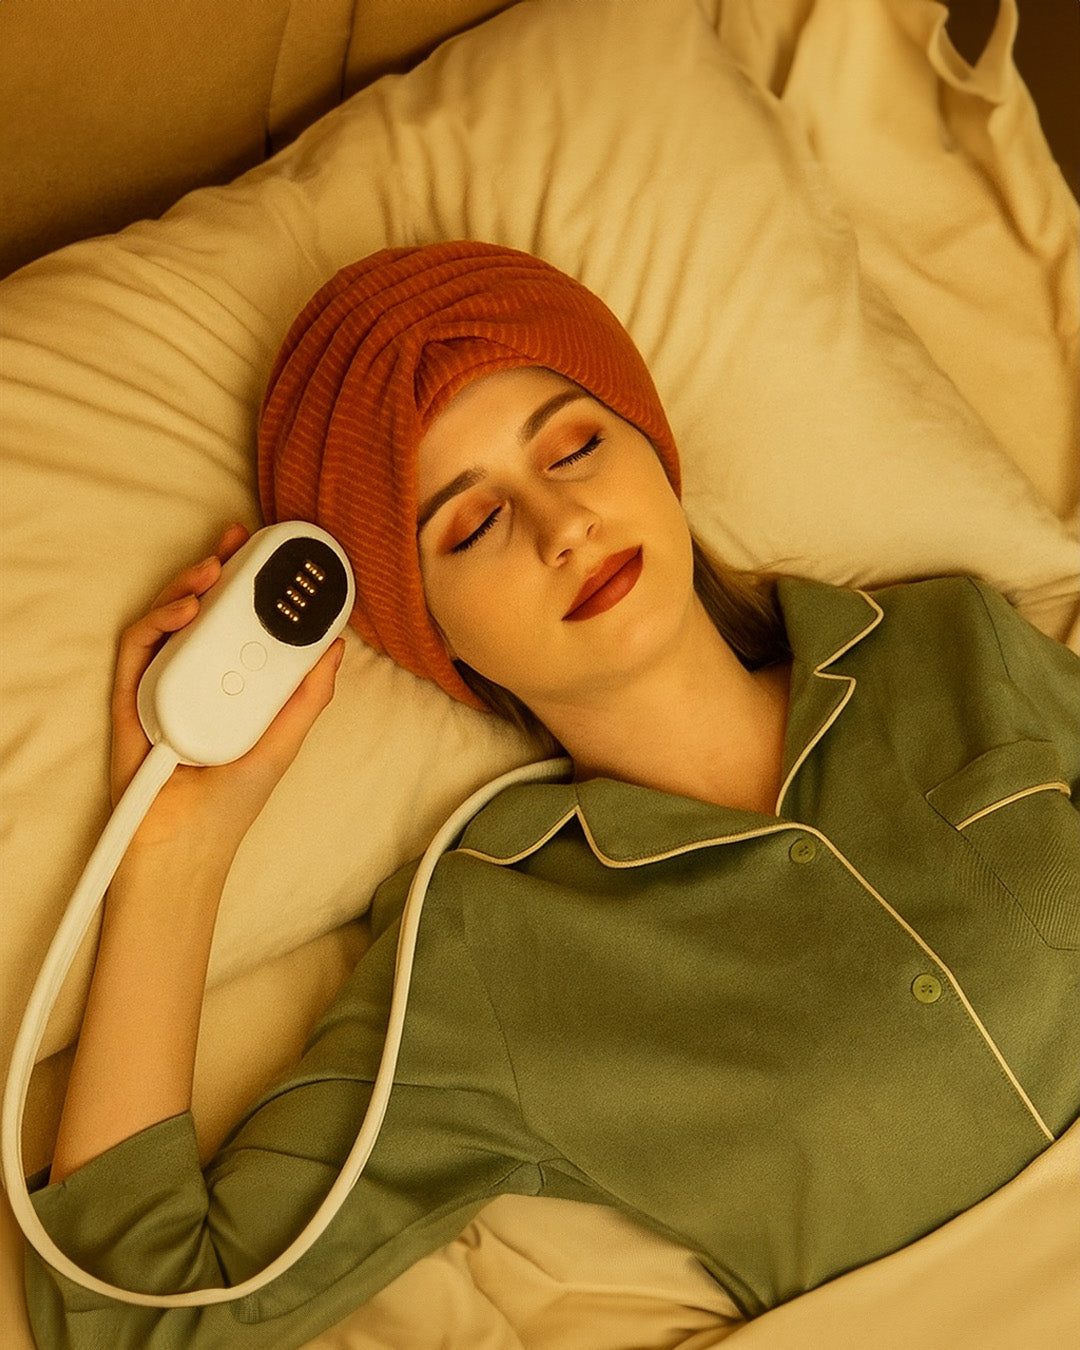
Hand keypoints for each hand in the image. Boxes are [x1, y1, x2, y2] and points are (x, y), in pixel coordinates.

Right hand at [110, 524, 344, 852]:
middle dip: (219, 565)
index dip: (253, 582)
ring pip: (168, 617)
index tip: (273, 552)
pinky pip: (137, 646)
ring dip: (188, 585)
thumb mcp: (284, 740)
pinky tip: (186, 610)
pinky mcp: (129, 694)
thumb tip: (338, 647)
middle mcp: (195, 673)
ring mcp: (160, 680)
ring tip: (213, 570)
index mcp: (231, 679)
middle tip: (239, 537)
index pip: (240, 619)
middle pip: (203, 607)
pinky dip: (158, 621)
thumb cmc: (232, 800)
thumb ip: (309, 695)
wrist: (186, 844)